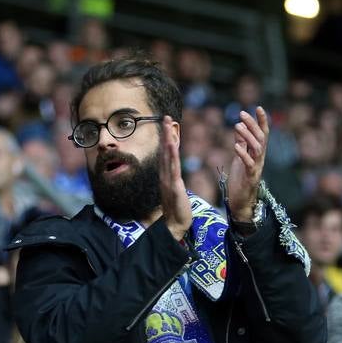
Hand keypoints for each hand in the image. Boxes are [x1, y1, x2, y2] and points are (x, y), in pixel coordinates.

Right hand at [157, 115, 190, 241]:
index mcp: (166, 176)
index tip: (168, 126)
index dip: (167, 139)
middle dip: (165, 133)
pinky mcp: (173, 185)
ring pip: (168, 155)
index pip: (167, 154)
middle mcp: (164, 175)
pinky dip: (172, 154)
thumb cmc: (177, 211)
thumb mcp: (175, 192)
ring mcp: (168, 180)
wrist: (174, 226)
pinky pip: (173, 167)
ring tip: (168, 124)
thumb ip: (174, 181)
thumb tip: (174, 175)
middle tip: (165, 117)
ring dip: (167, 138)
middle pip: (165, 150)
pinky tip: (171, 143)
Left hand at [226, 107, 268, 222]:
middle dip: (253, 124)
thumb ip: (241, 142)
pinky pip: (249, 163)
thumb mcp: (240, 157)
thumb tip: (239, 125)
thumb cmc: (241, 179)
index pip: (263, 133)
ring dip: (247, 135)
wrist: (241, 201)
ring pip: (257, 148)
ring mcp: (256, 167)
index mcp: (257, 153)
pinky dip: (243, 154)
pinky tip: (235, 146)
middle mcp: (260, 158)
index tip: (258, 107)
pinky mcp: (250, 177)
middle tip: (242, 113)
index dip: (262, 120)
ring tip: (237, 125)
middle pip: (261, 137)